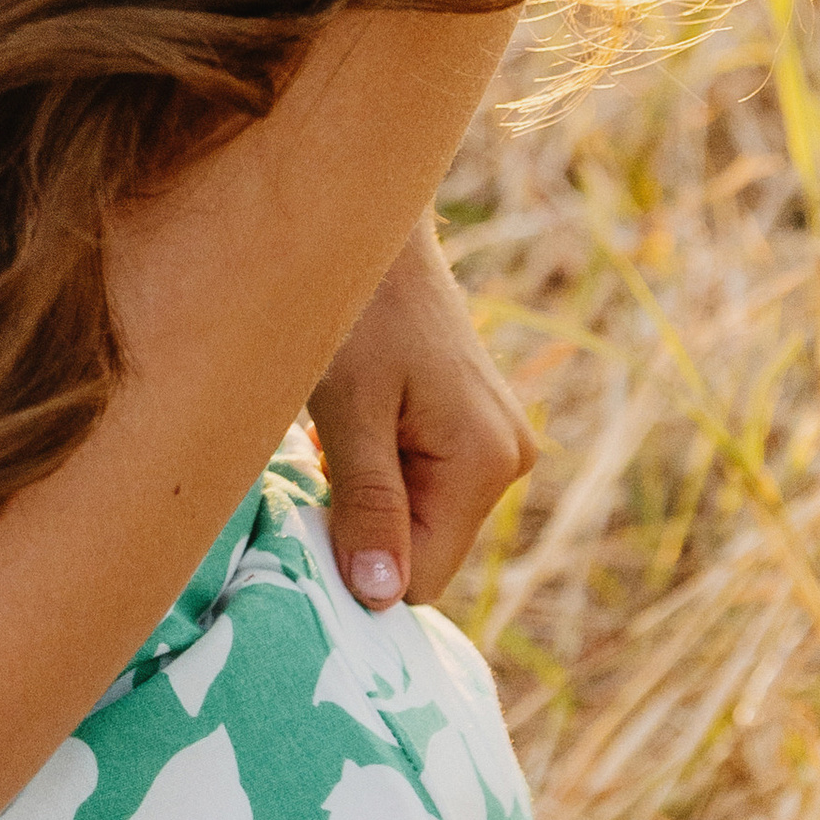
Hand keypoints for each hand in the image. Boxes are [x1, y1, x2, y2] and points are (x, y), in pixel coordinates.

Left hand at [307, 214, 534, 606]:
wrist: (367, 223)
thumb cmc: (352, 305)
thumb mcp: (347, 407)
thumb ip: (368, 502)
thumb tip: (383, 596)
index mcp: (487, 461)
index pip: (422, 576)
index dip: (360, 562)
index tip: (310, 511)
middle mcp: (509, 458)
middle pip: (424, 549)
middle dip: (364, 526)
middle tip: (317, 459)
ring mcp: (496, 440)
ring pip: (418, 517)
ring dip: (366, 494)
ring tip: (335, 430)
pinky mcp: (473, 424)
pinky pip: (421, 482)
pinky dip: (378, 468)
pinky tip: (353, 420)